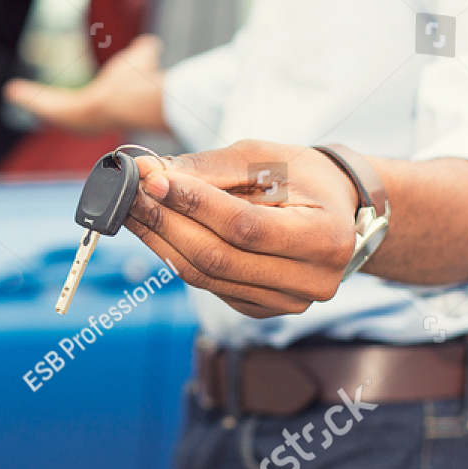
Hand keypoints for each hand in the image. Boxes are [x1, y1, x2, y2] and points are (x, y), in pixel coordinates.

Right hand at [2, 34, 167, 132]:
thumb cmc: (136, 83)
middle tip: (30, 94)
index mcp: (104, 102)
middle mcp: (87, 112)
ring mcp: (71, 114)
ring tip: (14, 92)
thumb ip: (143, 51)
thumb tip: (150, 42)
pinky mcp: (59, 112)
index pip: (87, 101)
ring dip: (32, 100)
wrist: (127, 102)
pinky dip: (27, 98)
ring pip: (49, 106)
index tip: (70, 97)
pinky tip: (12, 91)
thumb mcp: (140, 58)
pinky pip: (41, 104)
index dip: (78, 97)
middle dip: (45, 100)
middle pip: (61, 106)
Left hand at [124, 141, 360, 317]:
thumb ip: (209, 168)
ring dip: (160, 240)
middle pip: (218, 257)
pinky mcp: (263, 309)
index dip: (194, 204)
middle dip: (165, 222)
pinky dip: (176, 256)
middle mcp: (311, 280)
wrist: (338, 211)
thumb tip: (150, 174)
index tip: (152, 179)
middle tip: (129, 193)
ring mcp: (287, 302)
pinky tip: (157, 229)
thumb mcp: (264, 158)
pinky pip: (209, 285)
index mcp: (325, 237)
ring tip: (133, 208)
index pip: (244, 226)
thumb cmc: (302, 177)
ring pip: (206, 276)